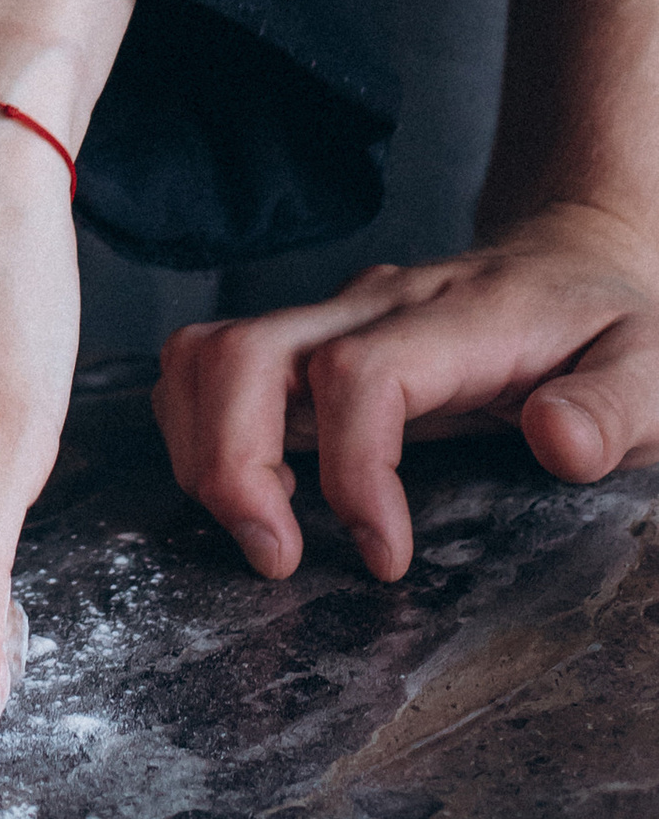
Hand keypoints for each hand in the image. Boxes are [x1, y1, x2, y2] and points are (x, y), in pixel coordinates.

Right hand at [154, 199, 658, 582]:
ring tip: (260, 535)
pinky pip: (216, 367)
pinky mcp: (310, 338)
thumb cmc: (611, 328)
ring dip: (204, 449)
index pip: (361, 372)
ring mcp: (333, 316)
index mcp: (460, 318)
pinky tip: (260, 496)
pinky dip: (204, 434)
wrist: (576, 261)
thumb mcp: (653, 369)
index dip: (353, 468)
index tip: (386, 556)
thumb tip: (557, 444)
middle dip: (230, 462)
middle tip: (273, 556)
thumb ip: (615, 409)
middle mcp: (375, 306)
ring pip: (210, 354)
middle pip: (246, 353)